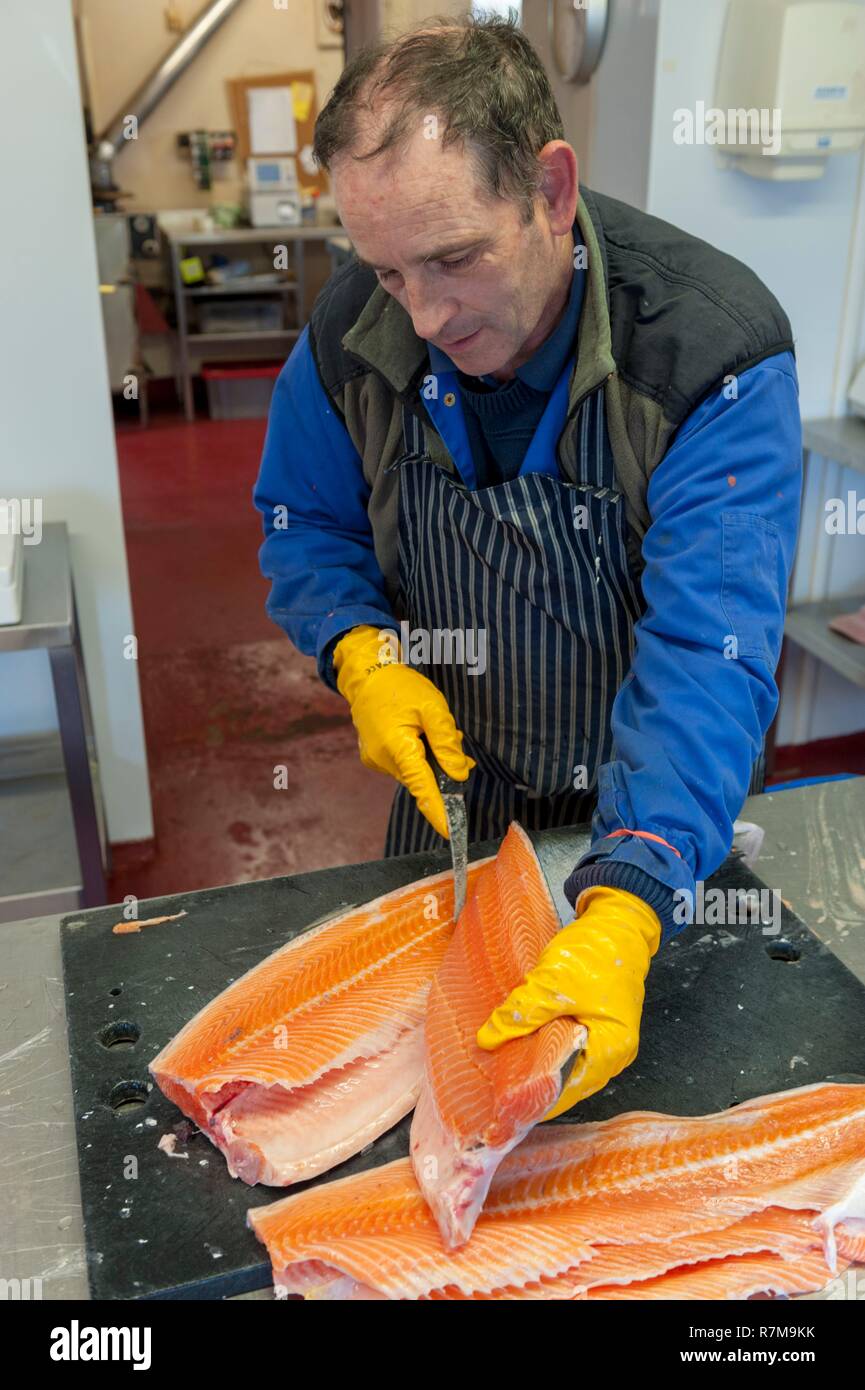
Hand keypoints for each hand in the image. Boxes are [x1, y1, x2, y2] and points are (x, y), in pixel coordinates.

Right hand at [334, 625, 473, 837]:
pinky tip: (418, 735)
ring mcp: (376, 761)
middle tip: (453, 740)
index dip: (438, 812)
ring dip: (430, 759)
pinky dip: (417, 756)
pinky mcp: (373, 758)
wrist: (367, 676)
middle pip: (423, 779)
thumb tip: (459, 774)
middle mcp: (383, 760)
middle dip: (443, 768)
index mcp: (398, 747)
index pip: (423, 788)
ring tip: (433, 731)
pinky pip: (404, 765)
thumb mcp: (433, 708)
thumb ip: (447, 743)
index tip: (451, 832)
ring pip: (415, 772)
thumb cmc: (401, 687)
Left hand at [476, 886, 660, 1117]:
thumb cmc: (595, 953)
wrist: (619, 922)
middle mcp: (614, 1054)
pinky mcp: (598, 1026)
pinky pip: (570, 1047)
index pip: (568, 1090)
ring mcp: (608, 1040)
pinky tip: (523, 1044)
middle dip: (534, 1083)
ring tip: (505, 1069)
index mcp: (611, 1050)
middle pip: (569, 1081)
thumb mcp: (553, 983)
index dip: (535, 1096)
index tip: (501, 1102)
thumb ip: (522, 1014)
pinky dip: (548, 1047)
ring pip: (568, 1063)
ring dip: (540, 1063)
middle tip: (496, 1087)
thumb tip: (487, 1039)